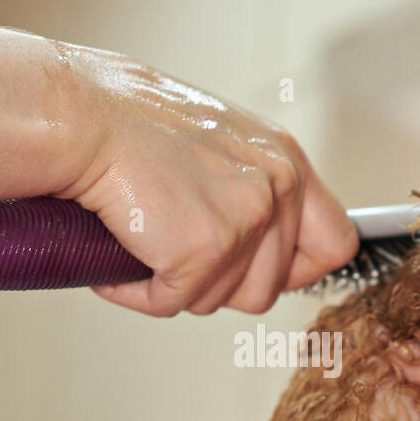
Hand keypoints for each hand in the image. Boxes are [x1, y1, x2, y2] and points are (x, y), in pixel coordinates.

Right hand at [52, 45, 357, 315]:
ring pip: (221, 302)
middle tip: (174, 251)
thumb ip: (252, 187)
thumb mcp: (218, 144)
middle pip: (269, 289)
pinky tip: (120, 258)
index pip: (336, 243)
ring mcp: (246, 220)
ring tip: (144, 245)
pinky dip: (137, 292)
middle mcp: (278, 187)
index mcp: (286, 160)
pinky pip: (171, 304)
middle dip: (217, 284)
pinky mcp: (203, 250)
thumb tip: (261, 247)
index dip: (297, 270)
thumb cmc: (130, 125)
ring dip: (177, 287)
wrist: (83, 116)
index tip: (257, 269)